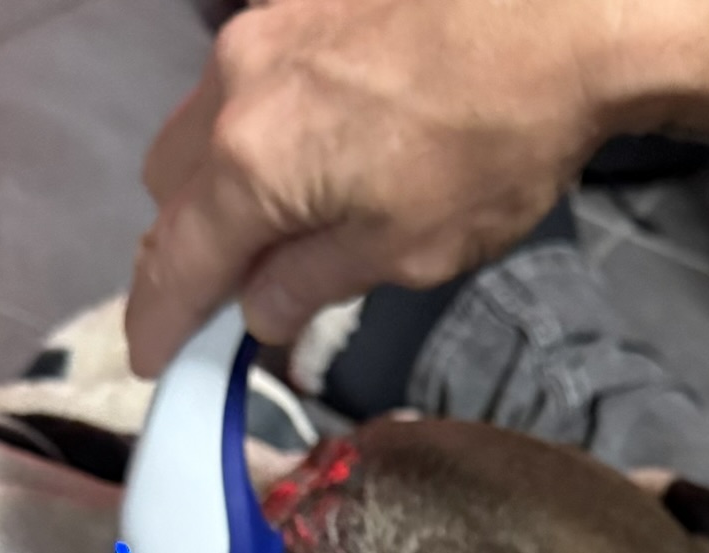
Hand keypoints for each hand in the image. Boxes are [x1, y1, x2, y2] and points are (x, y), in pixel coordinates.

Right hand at [126, 0, 644, 375]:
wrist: (555, 24)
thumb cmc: (492, 151)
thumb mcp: (407, 252)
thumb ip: (313, 283)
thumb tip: (257, 310)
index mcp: (250, 164)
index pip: (178, 260)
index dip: (160, 319)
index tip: (152, 361)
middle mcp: (230, 91)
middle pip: (169, 192)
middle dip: (183, 256)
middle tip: (217, 311)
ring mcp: (258, 38)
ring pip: (197, 135)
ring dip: (213, 196)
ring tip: (265, 246)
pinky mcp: (293, 11)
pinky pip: (238, 95)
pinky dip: (246, 146)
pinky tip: (300, 174)